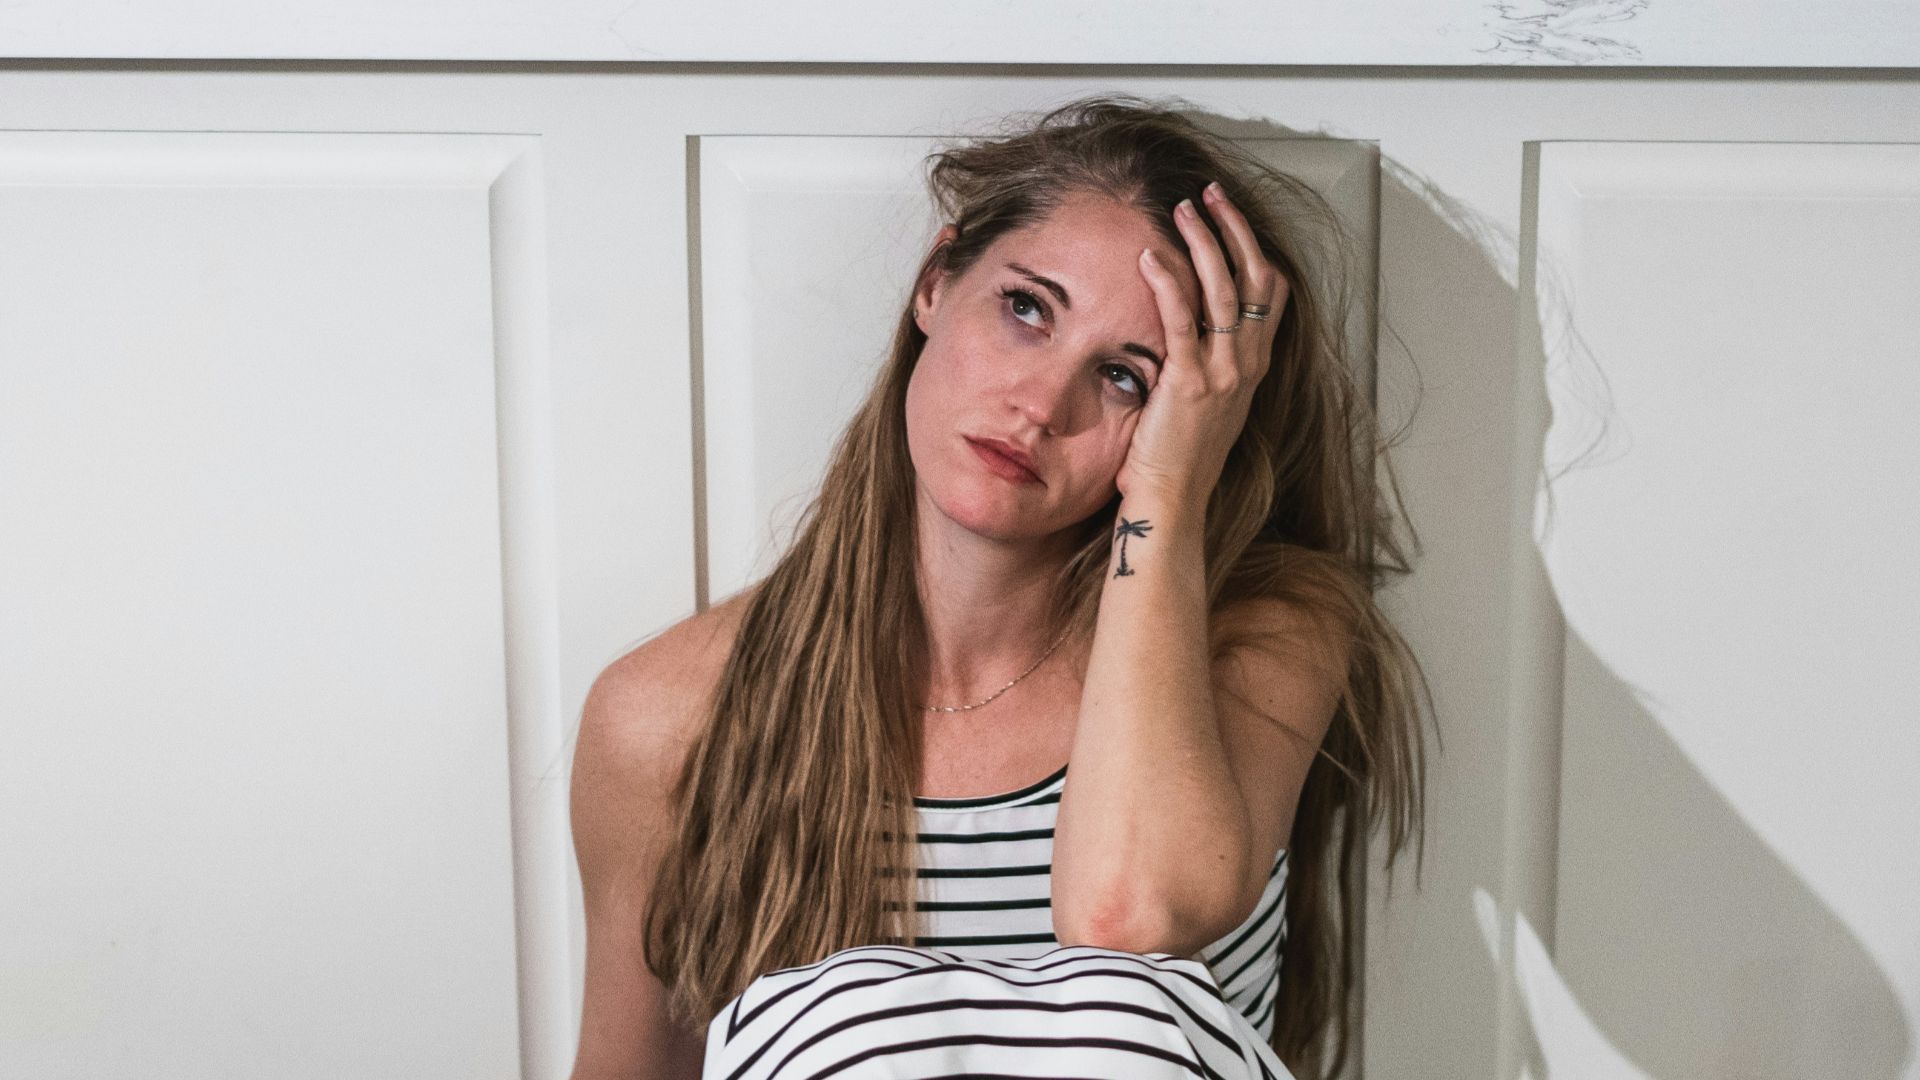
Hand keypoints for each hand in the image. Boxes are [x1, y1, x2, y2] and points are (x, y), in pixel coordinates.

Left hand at [1116, 182, 1289, 509]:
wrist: (1172, 503)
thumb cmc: (1177, 459)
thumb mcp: (1204, 404)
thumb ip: (1204, 365)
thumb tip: (1185, 333)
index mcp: (1252, 367)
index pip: (1269, 293)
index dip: (1253, 247)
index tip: (1228, 216)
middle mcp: (1247, 365)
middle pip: (1253, 277)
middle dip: (1233, 229)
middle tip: (1209, 194)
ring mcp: (1223, 373)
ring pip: (1224, 290)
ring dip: (1203, 242)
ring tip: (1182, 208)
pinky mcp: (1190, 383)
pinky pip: (1182, 320)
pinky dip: (1168, 281)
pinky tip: (1150, 256)